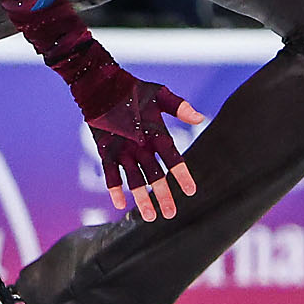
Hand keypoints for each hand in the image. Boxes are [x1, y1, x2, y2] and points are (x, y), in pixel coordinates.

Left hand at [87, 82, 204, 221]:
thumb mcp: (159, 95)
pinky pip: (111, 174)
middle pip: (155, 176)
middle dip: (163, 195)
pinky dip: (115, 188)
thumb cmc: (133, 89)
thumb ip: (179, 106)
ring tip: (150, 217)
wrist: (103, 86)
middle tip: (171, 214)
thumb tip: (200, 118)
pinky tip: (120, 204)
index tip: (191, 191)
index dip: (181, 175)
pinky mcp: (106, 152)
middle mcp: (143, 148)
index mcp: (158, 136)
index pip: (173, 159)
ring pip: (135, 180)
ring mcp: (124, 152)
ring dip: (142, 198)